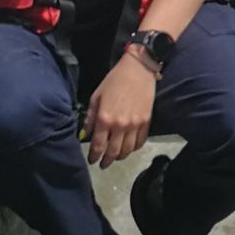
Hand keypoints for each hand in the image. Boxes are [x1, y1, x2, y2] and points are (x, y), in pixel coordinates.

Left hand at [85, 50, 156, 167]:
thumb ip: (91, 117)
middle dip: (107, 160)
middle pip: (113, 151)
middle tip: (103, 164)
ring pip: (128, 149)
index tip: (92, 160)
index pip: (98, 145)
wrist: (138, 70)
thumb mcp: (96, 96)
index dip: (94, 156)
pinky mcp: (147, 122)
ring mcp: (135, 124)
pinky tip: (130, 148)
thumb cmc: (114, 81)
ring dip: (120, 156)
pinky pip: (141, 141)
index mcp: (105, 119)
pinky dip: (135, 148)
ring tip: (115, 157)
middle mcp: (120, 125)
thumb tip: (88, 133)